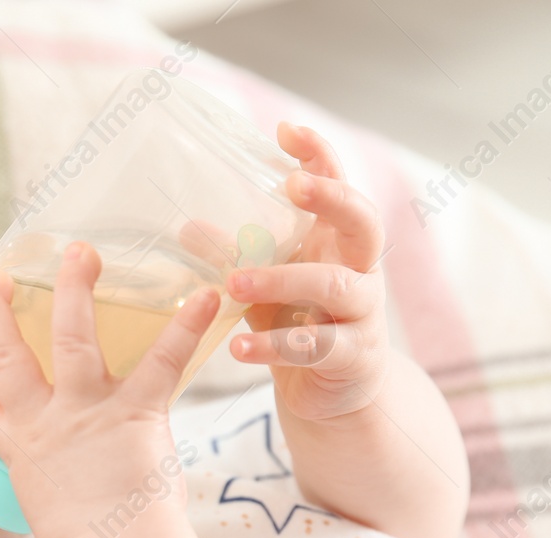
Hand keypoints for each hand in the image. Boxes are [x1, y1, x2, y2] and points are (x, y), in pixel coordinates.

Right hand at [0, 241, 221, 537]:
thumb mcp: (56, 520)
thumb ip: (65, 496)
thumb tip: (82, 509)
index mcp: (21, 452)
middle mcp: (46, 424)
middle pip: (9, 357)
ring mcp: (88, 412)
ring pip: (72, 338)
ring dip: (74, 291)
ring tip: (80, 253)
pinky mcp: (135, 413)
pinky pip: (162, 360)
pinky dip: (186, 327)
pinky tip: (204, 296)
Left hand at [222, 122, 389, 421]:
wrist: (337, 394)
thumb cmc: (302, 326)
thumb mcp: (267, 288)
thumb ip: (236, 257)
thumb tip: (187, 228)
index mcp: (339, 244)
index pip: (339, 186)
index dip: (319, 156)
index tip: (286, 129)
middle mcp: (360, 271)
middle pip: (363, 222)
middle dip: (332, 198)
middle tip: (293, 185)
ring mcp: (362, 314)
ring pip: (334, 285)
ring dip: (283, 280)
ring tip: (235, 283)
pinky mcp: (353, 357)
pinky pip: (316, 347)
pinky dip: (274, 346)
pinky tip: (239, 348)